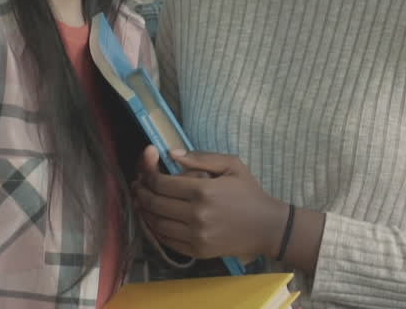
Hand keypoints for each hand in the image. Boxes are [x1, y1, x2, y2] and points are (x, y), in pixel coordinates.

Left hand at [133, 149, 287, 259]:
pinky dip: (155, 229)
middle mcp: (196, 215)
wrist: (267, 227)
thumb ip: (201, 157)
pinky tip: (153, 219)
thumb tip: (171, 154)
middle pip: (154, 203)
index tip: (145, 171)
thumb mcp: (232, 165)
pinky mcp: (197, 251)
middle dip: (141, 192)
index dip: (147, 175)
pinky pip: (166, 240)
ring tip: (141, 201)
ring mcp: (196, 236)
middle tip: (138, 185)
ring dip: (144, 211)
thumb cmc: (249, 192)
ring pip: (156, 223)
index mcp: (203, 191)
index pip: (161, 183)